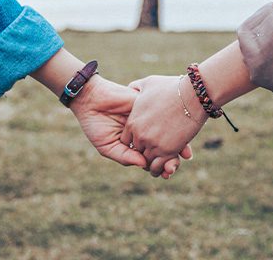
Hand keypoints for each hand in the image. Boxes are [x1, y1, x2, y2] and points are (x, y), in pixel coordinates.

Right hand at [70, 74, 184, 177]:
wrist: (91, 99)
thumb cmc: (95, 124)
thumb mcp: (108, 146)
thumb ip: (125, 156)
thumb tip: (144, 165)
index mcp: (135, 142)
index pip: (151, 156)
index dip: (160, 166)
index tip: (167, 174)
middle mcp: (144, 130)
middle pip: (162, 146)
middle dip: (171, 157)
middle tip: (174, 167)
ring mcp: (148, 118)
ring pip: (166, 131)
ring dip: (176, 143)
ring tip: (181, 156)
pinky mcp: (148, 105)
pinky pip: (163, 115)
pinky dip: (172, 125)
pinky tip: (177, 135)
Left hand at [120, 74, 206, 176]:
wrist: (192, 95)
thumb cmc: (171, 87)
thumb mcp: (148, 83)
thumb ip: (136, 87)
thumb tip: (132, 88)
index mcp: (133, 121)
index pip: (126, 140)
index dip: (134, 141)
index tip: (144, 139)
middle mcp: (140, 135)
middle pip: (136, 151)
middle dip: (144, 151)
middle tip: (153, 151)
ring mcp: (153, 144)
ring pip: (146, 162)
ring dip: (152, 163)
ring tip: (160, 160)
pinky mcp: (167, 151)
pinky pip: (158, 167)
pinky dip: (161, 169)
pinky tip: (166, 165)